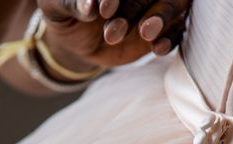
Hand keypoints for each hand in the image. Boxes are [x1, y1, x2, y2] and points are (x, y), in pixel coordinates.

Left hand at [37, 0, 190, 71]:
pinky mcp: (160, 30)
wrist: (75, 42)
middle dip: (145, 6)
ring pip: (171, 5)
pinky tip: (158, 49)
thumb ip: (70, 2)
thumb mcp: (56, 7)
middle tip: (136, 27)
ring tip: (146, 34)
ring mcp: (152, 6)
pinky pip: (176, 30)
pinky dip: (171, 38)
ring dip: (162, 19)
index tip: (104, 10)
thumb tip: (89, 7)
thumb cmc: (64, 14)